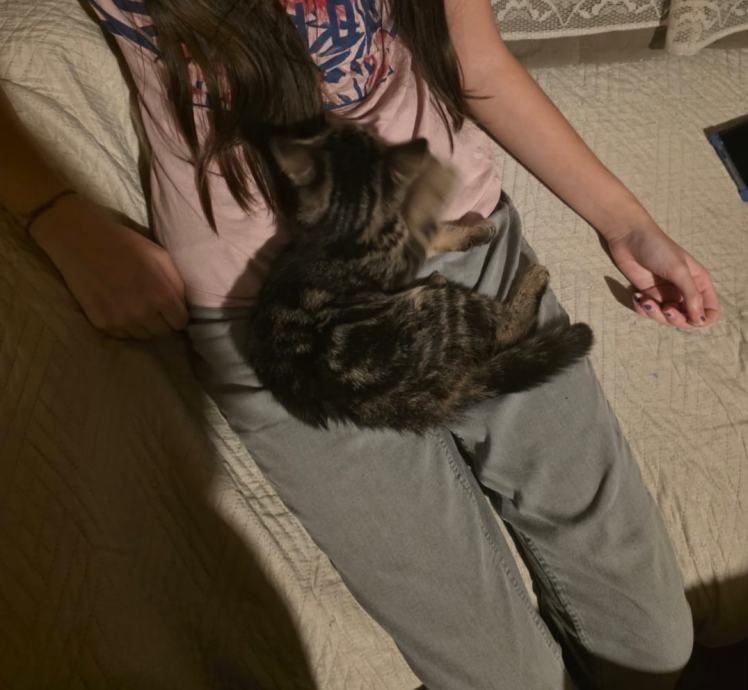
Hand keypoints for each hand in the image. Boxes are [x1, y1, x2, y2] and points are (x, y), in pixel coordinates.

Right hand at [30, 194, 188, 338]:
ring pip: (143, 336)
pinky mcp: (102, 324)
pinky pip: (122, 334)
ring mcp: (121, 321)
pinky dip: (124, 325)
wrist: (81, 241)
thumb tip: (183, 305)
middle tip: (151, 305)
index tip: (170, 307)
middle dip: (161, 320)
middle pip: (163, 333)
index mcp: (161, 296)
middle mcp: (143, 313)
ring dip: (143, 325)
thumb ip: (176, 284)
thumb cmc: (126, 244)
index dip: (177, 314)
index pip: (180, 323)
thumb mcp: (161, 257)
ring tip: (134, 304)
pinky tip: (118, 307)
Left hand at [602, 221, 719, 327]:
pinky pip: (648, 312)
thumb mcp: (678, 270)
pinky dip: (642, 309)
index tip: (690, 316)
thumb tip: (699, 321)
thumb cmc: (658, 248)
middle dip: (675, 318)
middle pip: (687, 320)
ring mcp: (665, 294)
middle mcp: (684, 291)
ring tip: (645, 300)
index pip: (710, 311)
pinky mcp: (648, 295)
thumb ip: (691, 295)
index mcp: (699, 283)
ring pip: (665, 319)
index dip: (702, 319)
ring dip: (654, 313)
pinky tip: (636, 296)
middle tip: (665, 308)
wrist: (628, 237)